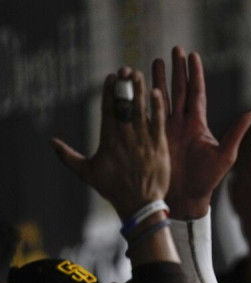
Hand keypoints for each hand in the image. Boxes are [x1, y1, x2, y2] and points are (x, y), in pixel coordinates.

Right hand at [52, 68, 169, 219]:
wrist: (140, 205)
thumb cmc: (113, 189)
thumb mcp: (87, 172)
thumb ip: (68, 156)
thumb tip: (51, 142)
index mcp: (108, 140)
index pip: (108, 110)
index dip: (109, 91)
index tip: (111, 77)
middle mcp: (126, 138)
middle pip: (125, 106)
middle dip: (125, 86)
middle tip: (127, 69)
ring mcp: (143, 141)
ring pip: (142, 110)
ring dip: (140, 91)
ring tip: (140, 75)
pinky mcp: (159, 147)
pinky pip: (159, 123)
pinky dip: (157, 108)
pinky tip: (157, 92)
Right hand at [152, 46, 250, 218]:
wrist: (188, 199)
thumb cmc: (209, 180)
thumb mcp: (225, 155)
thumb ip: (236, 133)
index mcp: (198, 124)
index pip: (196, 93)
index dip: (194, 74)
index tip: (192, 55)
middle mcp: (182, 124)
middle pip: (179, 90)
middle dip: (176, 70)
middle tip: (174, 50)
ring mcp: (167, 130)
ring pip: (162, 98)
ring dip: (158, 79)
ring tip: (155, 61)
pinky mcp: (153, 138)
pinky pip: (147, 115)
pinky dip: (143, 99)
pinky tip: (138, 85)